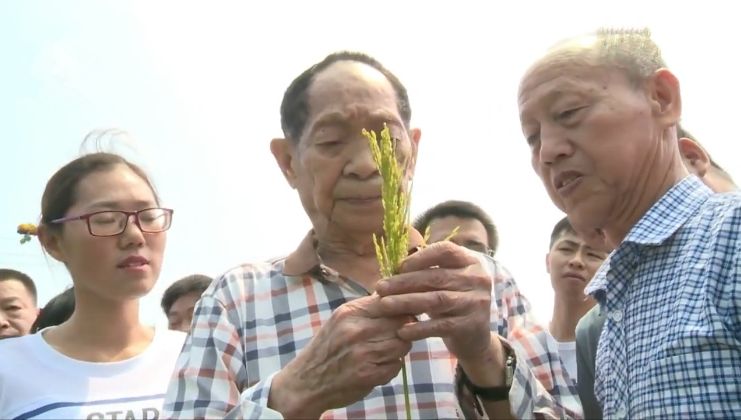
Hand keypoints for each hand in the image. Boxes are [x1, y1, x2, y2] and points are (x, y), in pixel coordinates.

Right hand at [269, 294, 411, 417]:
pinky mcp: (369, 375)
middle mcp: (357, 330)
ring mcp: (364, 353)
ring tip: (385, 352)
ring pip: (402, 345)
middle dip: (403, 330)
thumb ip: (366, 310)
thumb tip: (396, 298)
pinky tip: (379, 366)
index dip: (400, 309)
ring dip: (399, 349)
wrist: (305, 382)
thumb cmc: (326, 348)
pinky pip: (396, 365)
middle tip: (395, 336)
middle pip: (401, 323)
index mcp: (350, 312)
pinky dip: (392, 366)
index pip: (390, 302)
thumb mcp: (340, 320)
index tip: (402, 315)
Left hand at [375, 241, 495, 363]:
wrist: (476, 339)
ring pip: (436, 300)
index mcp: (471, 262)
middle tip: (380, 288)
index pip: (446, 250)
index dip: (420, 257)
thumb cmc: (453, 303)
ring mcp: (476, 302)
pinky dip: (419, 328)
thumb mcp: (445, 283)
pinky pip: (440, 326)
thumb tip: (392, 268)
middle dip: (404, 282)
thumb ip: (426, 273)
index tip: (398, 267)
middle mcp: (477, 279)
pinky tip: (402, 330)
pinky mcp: (471, 325)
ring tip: (384, 305)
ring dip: (406, 302)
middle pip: (436, 277)